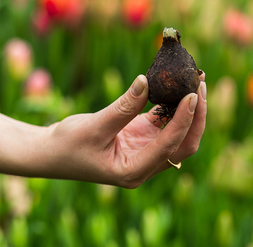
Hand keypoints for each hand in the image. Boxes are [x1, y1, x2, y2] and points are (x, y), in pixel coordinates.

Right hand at [32, 74, 206, 187]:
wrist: (52, 153)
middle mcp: (145, 165)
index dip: (184, 120)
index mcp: (133, 171)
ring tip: (195, 81)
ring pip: (177, 135)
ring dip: (188, 111)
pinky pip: (163, 124)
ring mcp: (145, 153)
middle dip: (196, 117)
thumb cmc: (68, 144)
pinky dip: (172, 107)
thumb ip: (123, 107)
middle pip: (183, 144)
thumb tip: (147, 81)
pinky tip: (176, 87)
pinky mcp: (141, 140)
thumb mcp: (94, 126)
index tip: (192, 94)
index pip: (169, 146)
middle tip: (200, 84)